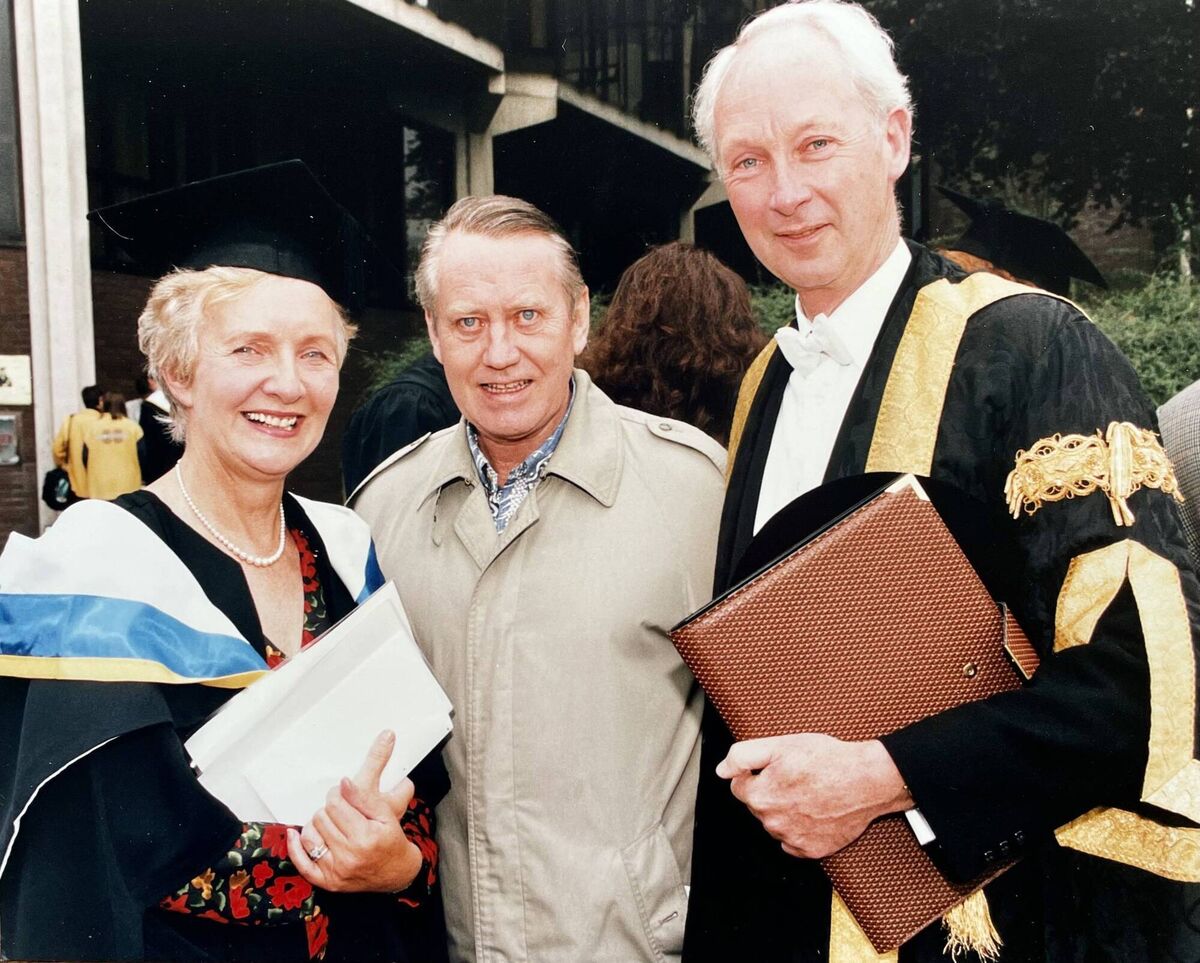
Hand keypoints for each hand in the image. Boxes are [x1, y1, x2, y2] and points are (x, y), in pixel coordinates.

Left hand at [287, 730, 422, 891]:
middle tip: (339, 810)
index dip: (335, 794)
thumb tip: (343, 783)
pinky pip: (302, 864)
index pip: (335, 805)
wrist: (397, 872)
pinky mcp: (328, 882)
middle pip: (321, 818)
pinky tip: (294, 834)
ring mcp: (337, 871)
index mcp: (365, 837)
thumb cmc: (391, 841)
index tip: (340, 793)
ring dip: (316, 825)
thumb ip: (363, 798)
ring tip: (328, 822)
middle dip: (328, 810)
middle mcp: (349, 856)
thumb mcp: (386, 815)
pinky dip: (295, 848)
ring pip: (309, 836)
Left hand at [716, 733, 911, 858]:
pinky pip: (794, 842)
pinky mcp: (812, 850)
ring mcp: (793, 839)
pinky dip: (801, 829)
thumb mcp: (780, 745)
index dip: (756, 773)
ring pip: (776, 823)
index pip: (739, 787)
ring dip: (786, 810)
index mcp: (760, 796)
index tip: (776, 767)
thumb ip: (743, 756)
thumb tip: (722, 770)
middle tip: (797, 777)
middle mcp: (772, 822)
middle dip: (771, 791)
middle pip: (758, 805)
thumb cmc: (827, 759)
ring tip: (810, 793)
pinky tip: (815, 812)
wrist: (867, 780)